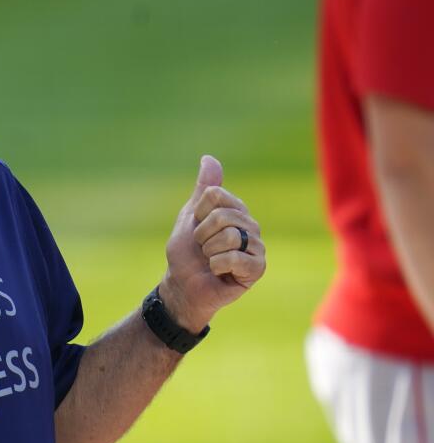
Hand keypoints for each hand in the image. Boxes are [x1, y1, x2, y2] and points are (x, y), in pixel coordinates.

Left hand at [158, 155, 265, 332]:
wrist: (184, 285)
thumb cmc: (187, 253)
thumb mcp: (190, 216)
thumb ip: (204, 189)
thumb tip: (209, 158)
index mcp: (235, 210)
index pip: (215, 194)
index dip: (197, 213)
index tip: (196, 228)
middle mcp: (250, 225)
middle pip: (221, 216)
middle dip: (202, 235)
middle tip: (203, 248)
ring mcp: (257, 246)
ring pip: (228, 236)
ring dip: (208, 252)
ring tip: (211, 260)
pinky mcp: (258, 268)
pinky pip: (234, 258)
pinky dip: (217, 266)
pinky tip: (219, 272)